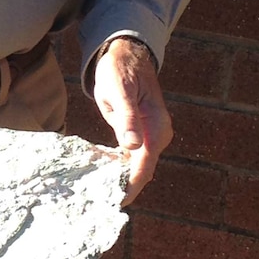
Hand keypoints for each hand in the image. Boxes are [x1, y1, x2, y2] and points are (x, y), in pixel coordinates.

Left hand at [93, 38, 172, 204]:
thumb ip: (126, 117)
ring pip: (138, 166)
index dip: (131, 185)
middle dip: (125, 187)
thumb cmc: (121, 71)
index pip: (145, 164)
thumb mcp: (119, 90)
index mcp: (156, 125)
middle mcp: (158, 134)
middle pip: (143, 170)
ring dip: (121, 179)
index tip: (116, 202)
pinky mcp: (144, 135)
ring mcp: (152, 136)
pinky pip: (133, 157)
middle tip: (101, 203)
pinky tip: (103, 173)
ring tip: (99, 193)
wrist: (128, 56)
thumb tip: (132, 146)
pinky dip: (120, 166)